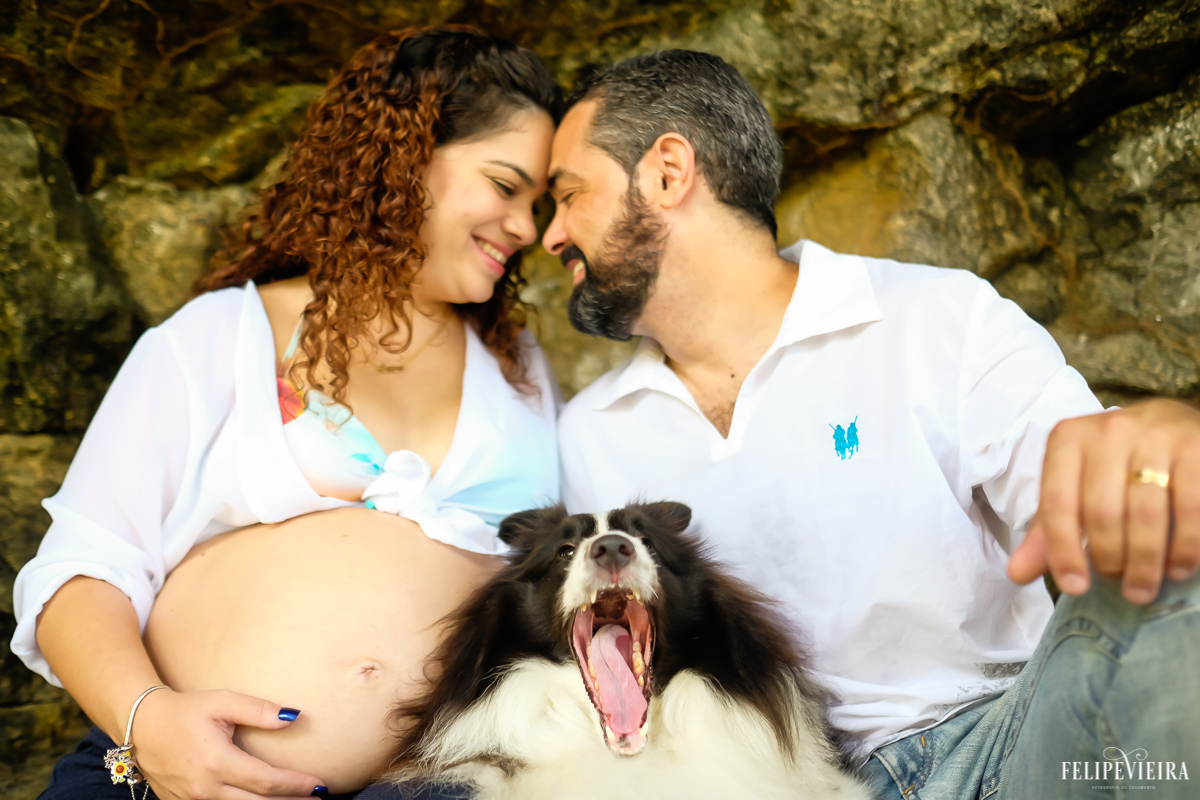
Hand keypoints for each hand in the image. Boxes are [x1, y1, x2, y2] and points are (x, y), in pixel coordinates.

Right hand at [130, 688, 326, 799]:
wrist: (142, 726)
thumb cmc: (187, 710)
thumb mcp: (222, 701)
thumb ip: (258, 710)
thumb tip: (293, 717)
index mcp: (217, 762)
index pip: (266, 780)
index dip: (296, 785)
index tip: (319, 785)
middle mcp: (205, 788)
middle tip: (318, 799)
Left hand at [1008, 398, 1199, 603]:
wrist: (1172, 421)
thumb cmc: (1114, 465)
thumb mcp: (1074, 487)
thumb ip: (1048, 530)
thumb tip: (1017, 574)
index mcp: (1067, 440)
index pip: (1057, 504)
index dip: (1063, 552)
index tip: (1075, 588)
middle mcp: (1108, 431)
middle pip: (1103, 513)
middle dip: (1111, 560)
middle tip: (1121, 586)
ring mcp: (1154, 436)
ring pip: (1146, 514)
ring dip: (1146, 562)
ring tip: (1145, 586)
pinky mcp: (1195, 447)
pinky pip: (1190, 508)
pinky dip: (1185, 546)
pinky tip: (1179, 567)